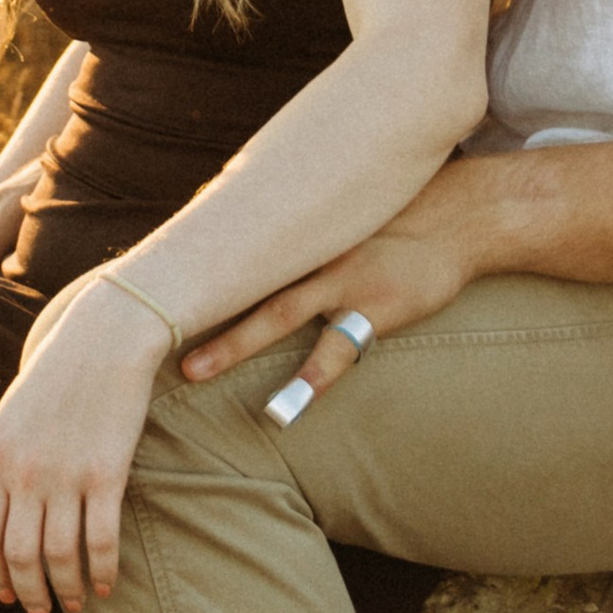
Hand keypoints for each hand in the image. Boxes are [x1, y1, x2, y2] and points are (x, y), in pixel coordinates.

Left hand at [0, 275, 169, 612]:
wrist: (103, 340)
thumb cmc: (50, 382)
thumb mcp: (2, 422)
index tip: (6, 598)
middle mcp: (24, 472)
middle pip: (17, 554)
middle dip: (28, 593)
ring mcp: (65, 474)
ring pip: (59, 554)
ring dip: (66, 590)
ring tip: (75, 605)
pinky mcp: (106, 473)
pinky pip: (100, 538)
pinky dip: (101, 570)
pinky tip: (104, 584)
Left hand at [179, 164, 495, 392]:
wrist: (467, 214)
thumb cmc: (408, 211)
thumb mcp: (350, 205)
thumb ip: (310, 221)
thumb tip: (268, 225)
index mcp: (304, 228)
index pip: (236, 245)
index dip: (193, 263)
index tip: (145, 279)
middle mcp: (313, 251)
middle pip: (240, 279)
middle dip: (194, 303)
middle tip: (150, 329)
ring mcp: (342, 280)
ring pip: (276, 313)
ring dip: (234, 343)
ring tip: (195, 371)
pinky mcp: (375, 310)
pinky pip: (336, 351)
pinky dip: (310, 380)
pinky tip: (289, 408)